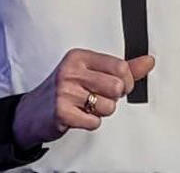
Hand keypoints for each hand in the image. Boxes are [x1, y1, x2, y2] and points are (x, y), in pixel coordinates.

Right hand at [12, 47, 154, 148]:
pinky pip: (94, 122)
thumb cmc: (65, 89)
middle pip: (117, 87)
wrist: (31, 112)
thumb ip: (122, 67)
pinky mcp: (62, 112)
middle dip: (113, 98)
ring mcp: (65, 91)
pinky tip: (78, 115)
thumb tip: (149, 61)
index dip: (127, 81)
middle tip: (99, 97)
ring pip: (108, 106)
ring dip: (101, 112)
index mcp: (80, 56)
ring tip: (85, 106)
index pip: (120, 66)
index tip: (119, 85)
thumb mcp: (90, 72)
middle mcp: (71, 70)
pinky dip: (90, 123)